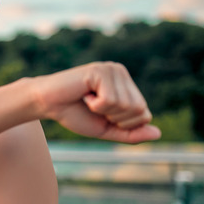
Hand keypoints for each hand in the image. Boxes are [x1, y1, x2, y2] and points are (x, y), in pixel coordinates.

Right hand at [35, 62, 160, 143]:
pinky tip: (84, 94)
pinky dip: (95, 105)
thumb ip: (130, 133)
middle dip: (115, 118)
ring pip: (125, 106)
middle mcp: (121, 73)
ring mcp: (111, 69)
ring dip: (103, 111)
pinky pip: (110, 100)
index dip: (123, 124)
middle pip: (138, 110)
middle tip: (94, 108)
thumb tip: (157, 134)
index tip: (101, 114)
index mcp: (126, 85)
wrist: (47, 104)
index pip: (144, 114)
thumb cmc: (74, 114)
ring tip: (88, 100)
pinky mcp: (100, 70)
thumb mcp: (106, 129)